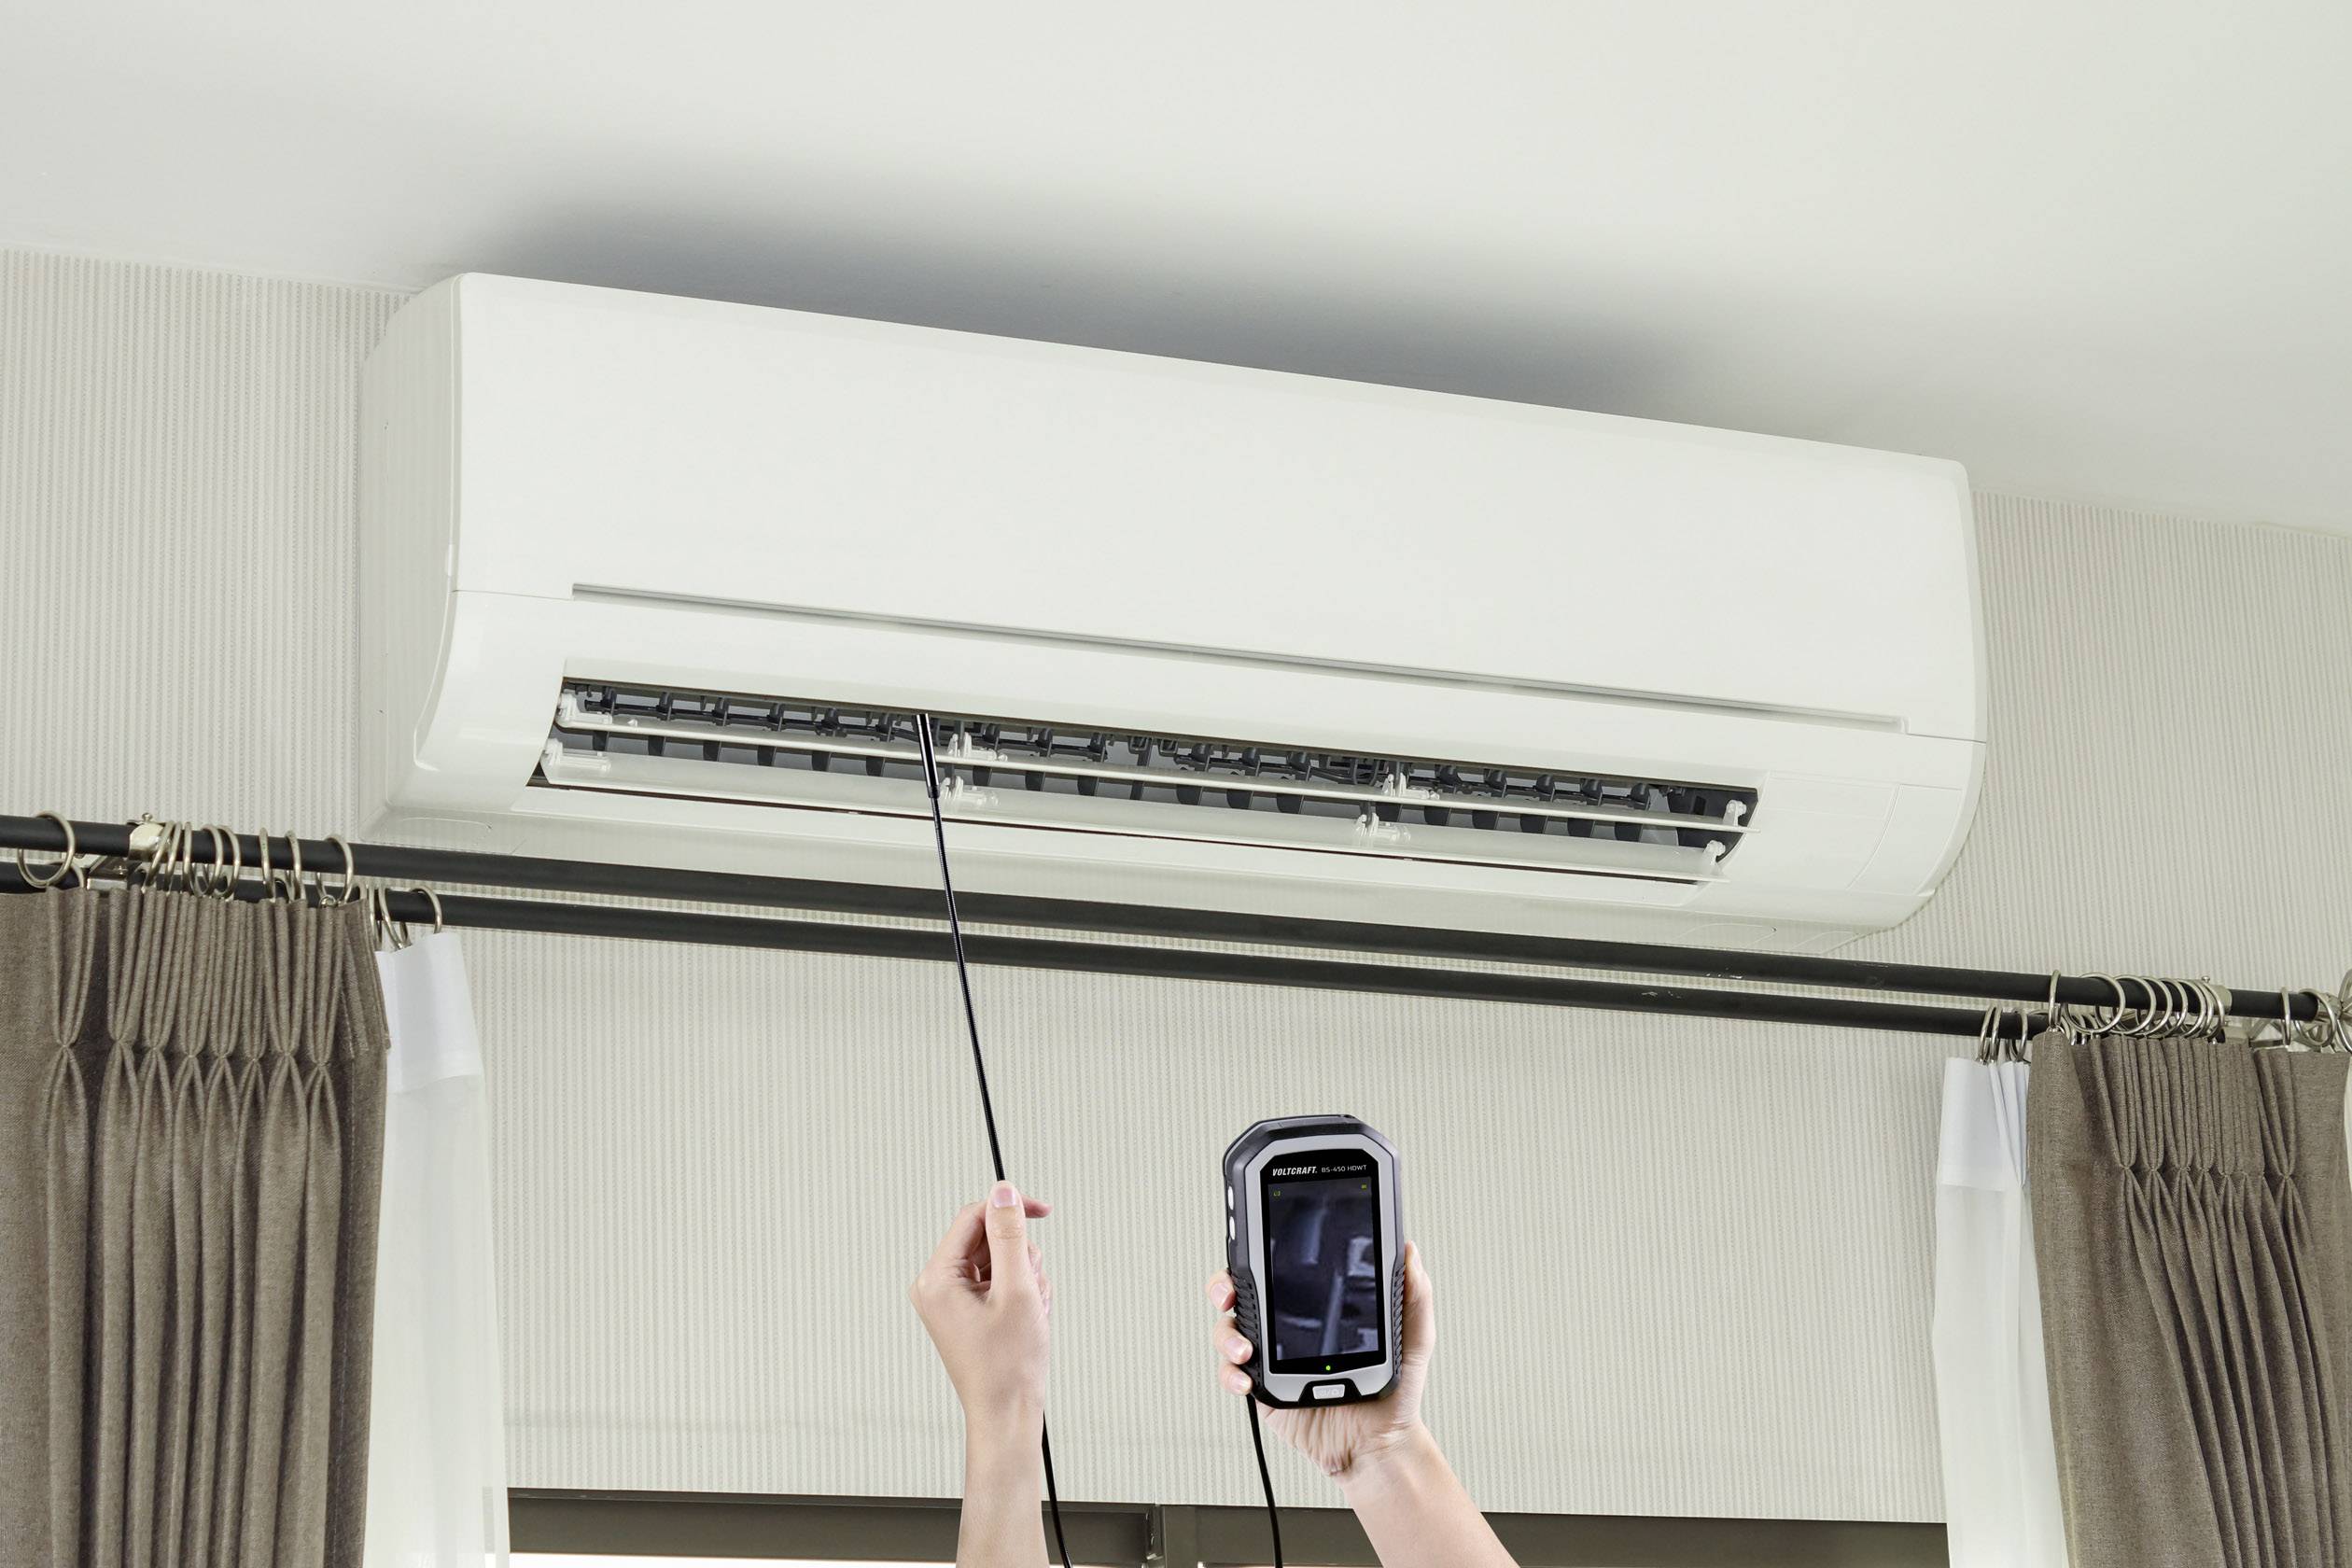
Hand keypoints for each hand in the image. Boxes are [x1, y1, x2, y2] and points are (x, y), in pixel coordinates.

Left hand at [911, 1183, 1053, 1428]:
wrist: (1007, 1415)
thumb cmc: (1009, 1364)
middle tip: (1033, 1290)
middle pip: (987, 1238)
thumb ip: (1009, 1235)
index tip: (1045, 1211)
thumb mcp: (1017, 1290)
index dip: (1009, 1209)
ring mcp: (951, 1300)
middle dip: (1021, 1257)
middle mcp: (936, 1286)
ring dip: (1025, 1277)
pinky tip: (1028, 1318)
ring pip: (998, 1259)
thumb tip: (1003, 1190)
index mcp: (936, 1279)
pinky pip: (998, 1281)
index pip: (972, 1217)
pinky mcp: (966, 1311)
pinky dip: (1020, 1292)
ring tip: (1032, 1311)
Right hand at [1206, 1240, 1433, 1482]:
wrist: (1381, 1444)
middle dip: (1224, 1286)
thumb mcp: (1413, 1337)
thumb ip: (1414, 1294)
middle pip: (1241, 1293)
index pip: (1279, 1268)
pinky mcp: (1264, 1388)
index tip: (1253, 1250)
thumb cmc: (1397, 1391)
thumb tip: (1410, 1251)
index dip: (1258, 1254)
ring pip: (1229, 1332)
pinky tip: (1246, 1381)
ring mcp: (1271, 1357)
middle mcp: (1286, 1327)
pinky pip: (1232, 1375)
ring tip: (1247, 1349)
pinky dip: (1230, 1375)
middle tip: (1230, 1294)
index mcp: (1316, 1306)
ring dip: (1227, 1335)